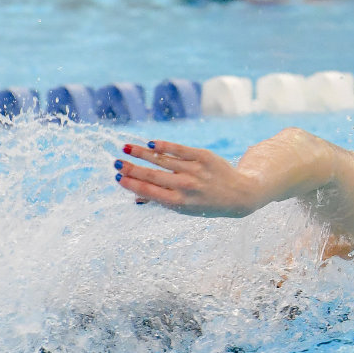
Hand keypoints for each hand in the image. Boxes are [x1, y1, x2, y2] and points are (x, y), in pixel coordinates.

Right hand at [115, 140, 263, 216]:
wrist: (238, 194)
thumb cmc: (205, 203)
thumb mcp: (185, 208)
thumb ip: (161, 200)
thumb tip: (134, 197)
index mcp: (179, 203)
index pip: (150, 192)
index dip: (132, 184)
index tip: (118, 177)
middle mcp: (187, 187)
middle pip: (153, 175)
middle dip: (132, 168)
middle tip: (115, 162)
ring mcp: (196, 171)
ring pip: (163, 159)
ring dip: (142, 153)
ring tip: (126, 148)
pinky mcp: (204, 157)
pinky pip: (180, 149)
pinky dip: (164, 146)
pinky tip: (150, 144)